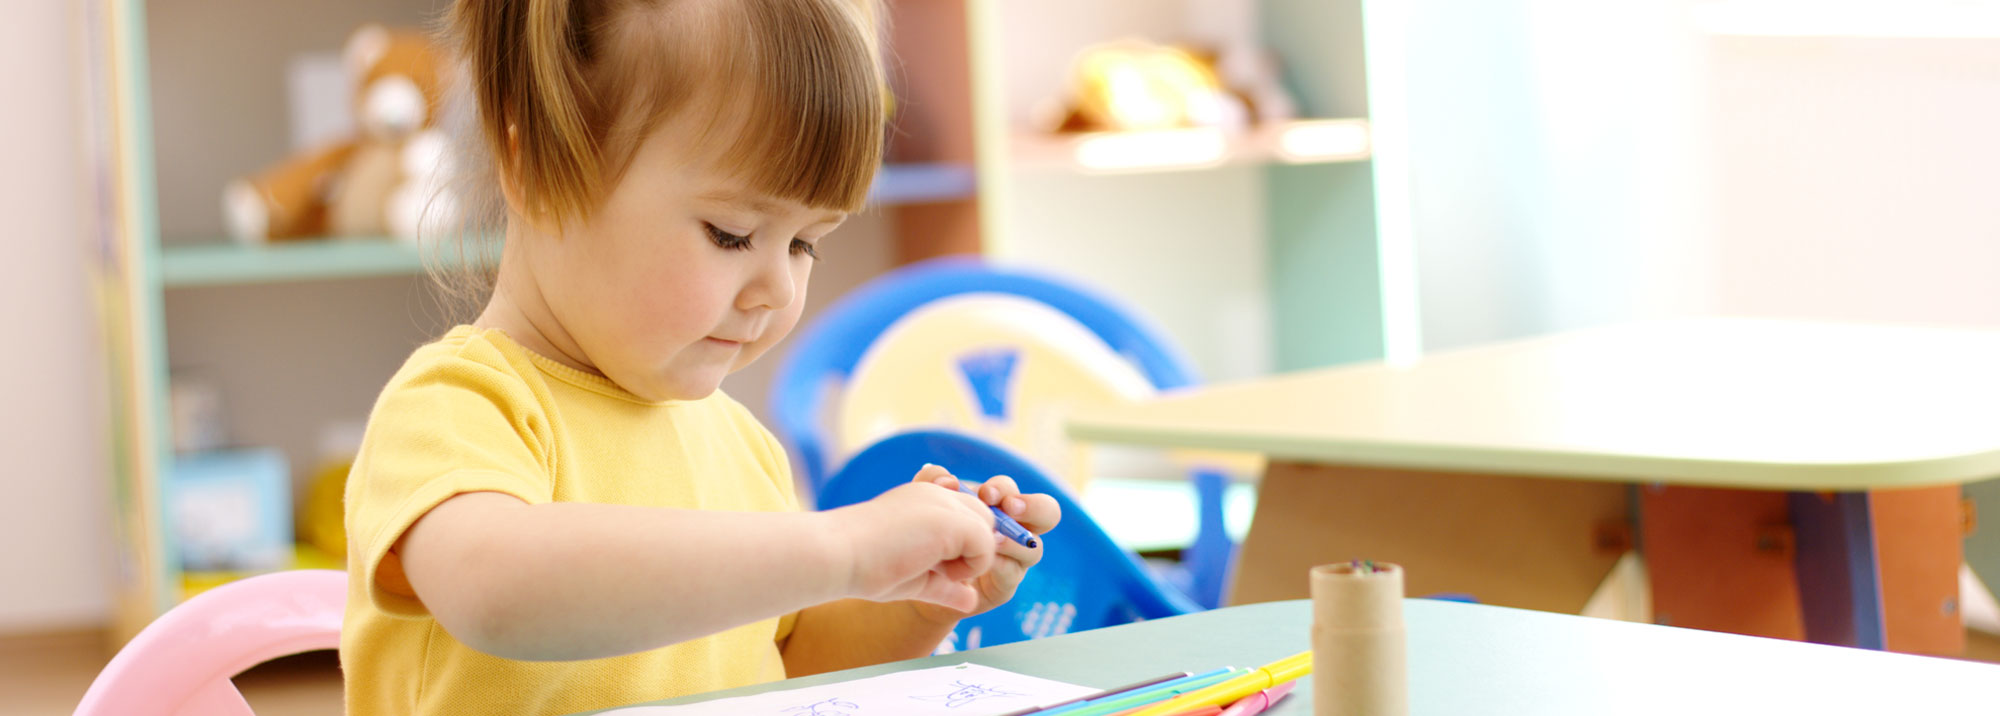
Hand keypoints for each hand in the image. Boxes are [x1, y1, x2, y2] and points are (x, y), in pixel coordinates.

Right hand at [828, 474, 998, 612]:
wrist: (837, 555)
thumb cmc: (865, 567)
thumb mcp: (915, 579)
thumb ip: (946, 585)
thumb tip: (972, 600)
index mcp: (924, 500)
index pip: (967, 515)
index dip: (963, 545)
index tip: (938, 568)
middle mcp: (936, 494)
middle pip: (983, 518)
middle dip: (973, 549)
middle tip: (939, 570)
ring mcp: (944, 502)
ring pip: (988, 528)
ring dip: (971, 557)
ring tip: (935, 569)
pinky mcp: (950, 519)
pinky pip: (986, 544)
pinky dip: (970, 566)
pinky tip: (936, 570)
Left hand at [905, 464, 1060, 624]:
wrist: (916, 580)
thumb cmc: (929, 536)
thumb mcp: (928, 506)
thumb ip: (933, 483)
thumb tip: (945, 476)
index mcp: (997, 506)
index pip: (1012, 490)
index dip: (1004, 489)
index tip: (985, 494)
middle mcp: (1013, 530)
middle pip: (1048, 513)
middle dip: (1033, 507)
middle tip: (1009, 508)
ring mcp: (1014, 560)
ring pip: (1034, 548)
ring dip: (1014, 542)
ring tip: (993, 540)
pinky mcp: (1004, 587)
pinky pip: (1013, 574)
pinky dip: (1000, 567)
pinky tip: (984, 564)